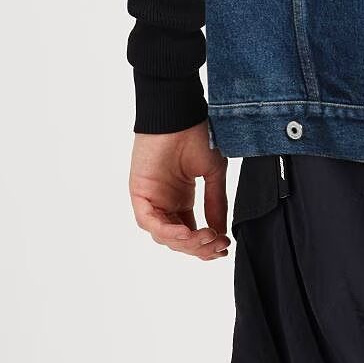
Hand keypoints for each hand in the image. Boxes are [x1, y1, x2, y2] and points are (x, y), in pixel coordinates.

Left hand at [129, 124, 228, 259]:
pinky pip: (150, 222)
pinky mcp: (139, 193)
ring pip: (164, 235)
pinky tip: (187, 233)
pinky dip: (168, 231)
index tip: (224, 248)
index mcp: (180, 198)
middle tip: (219, 245)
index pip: (190, 233)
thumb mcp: (213, 174)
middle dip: (199, 247)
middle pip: (178, 239)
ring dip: (186, 242)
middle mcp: (164, 202)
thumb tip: (220, 231)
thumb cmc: (196, 135)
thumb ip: (215, 204)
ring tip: (207, 238)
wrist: (180, 114)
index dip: (206, 244)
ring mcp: (151, 199)